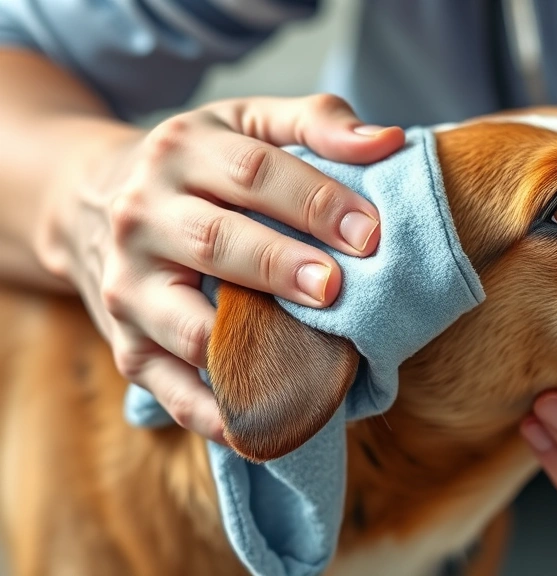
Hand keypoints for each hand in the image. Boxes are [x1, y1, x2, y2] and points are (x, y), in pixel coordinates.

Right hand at [39, 94, 404, 440]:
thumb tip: (390, 141)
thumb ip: (317, 122)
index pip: (253, 173)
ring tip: (313, 367)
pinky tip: (266, 430)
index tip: (371, 233)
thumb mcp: (246, 122)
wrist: (90, 205)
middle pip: (216, 243)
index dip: (315, 202)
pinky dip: (217, 415)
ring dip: (250, 351)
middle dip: (281, 267)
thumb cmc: (198, 166)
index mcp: (182, 151)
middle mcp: (143, 217)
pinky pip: (171, 389)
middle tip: (337, 288)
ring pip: (188, 326)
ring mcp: (130, 287)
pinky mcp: (127, 346)